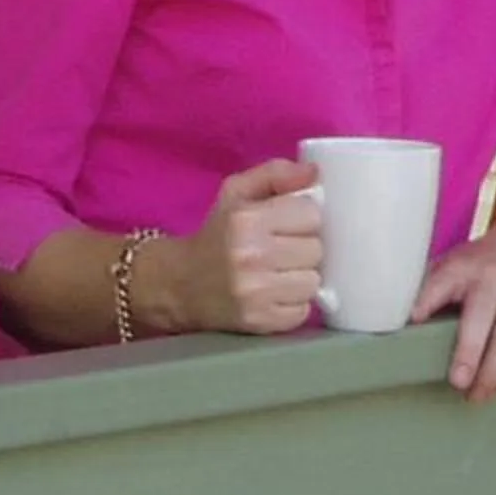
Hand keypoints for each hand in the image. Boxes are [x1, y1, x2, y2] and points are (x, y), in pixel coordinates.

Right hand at [168, 159, 323, 335]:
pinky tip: (273, 294)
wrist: (179, 285)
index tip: (287, 224)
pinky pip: (302, 311)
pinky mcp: (258, 322)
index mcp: (247, 219)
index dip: (303, 218)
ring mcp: (255, 293)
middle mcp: (251, 256)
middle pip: (316, 249)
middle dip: (303, 248)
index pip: (312, 214)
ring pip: (313, 282)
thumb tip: (315, 173)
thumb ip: (276, 174)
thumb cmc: (216, 234)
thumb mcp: (237, 192)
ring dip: (301, 277)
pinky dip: (293, 304)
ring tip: (278, 273)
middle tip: (282, 250)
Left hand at [412, 216, 495, 403]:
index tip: (413, 319)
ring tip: (477, 396)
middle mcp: (493, 281)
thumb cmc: (484, 262)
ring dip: (493, 373)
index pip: (442, 282)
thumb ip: (431, 288)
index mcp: (464, 268)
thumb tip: (397, 320)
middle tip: (458, 384)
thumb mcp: (455, 262)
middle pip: (482, 319)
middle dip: (470, 354)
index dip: (427, 300)